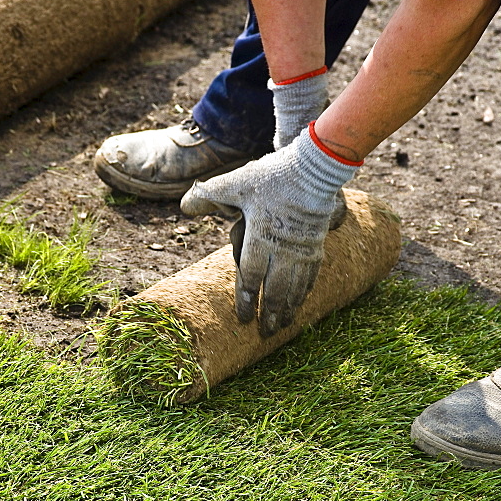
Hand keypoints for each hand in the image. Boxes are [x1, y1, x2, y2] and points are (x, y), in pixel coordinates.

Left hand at [181, 125, 357, 336]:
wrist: (314, 166)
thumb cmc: (272, 176)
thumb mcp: (235, 182)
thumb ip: (208, 195)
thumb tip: (183, 207)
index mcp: (260, 236)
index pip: (251, 276)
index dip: (246, 299)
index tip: (243, 318)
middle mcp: (283, 247)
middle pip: (275, 289)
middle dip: (269, 314)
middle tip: (265, 333)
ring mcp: (302, 248)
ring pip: (295, 287)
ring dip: (288, 309)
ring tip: (283, 327)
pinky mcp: (317, 244)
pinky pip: (311, 275)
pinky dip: (305, 292)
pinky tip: (301, 303)